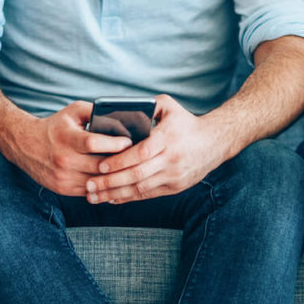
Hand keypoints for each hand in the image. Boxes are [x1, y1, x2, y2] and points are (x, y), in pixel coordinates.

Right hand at [12, 101, 131, 196]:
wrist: (26, 146)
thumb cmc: (55, 126)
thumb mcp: (72, 112)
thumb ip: (94, 112)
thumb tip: (120, 117)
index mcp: (66, 138)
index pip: (94, 143)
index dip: (114, 144)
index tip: (129, 141)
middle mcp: (64, 159)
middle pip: (99, 166)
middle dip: (121, 163)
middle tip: (137, 158)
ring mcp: (63, 177)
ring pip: (97, 182)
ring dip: (114, 178)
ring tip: (129, 171)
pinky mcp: (63, 189)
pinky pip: (90, 191)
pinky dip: (104, 187)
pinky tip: (115, 181)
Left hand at [84, 95, 225, 203]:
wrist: (214, 143)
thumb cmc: (186, 122)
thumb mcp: (169, 106)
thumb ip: (147, 105)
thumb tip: (121, 110)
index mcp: (168, 138)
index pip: (141, 153)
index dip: (119, 161)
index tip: (100, 166)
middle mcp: (171, 159)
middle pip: (137, 174)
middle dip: (110, 182)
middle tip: (89, 185)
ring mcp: (173, 176)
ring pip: (140, 188)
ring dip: (115, 194)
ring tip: (94, 196)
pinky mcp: (175, 187)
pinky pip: (147, 195)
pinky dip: (128, 198)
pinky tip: (111, 199)